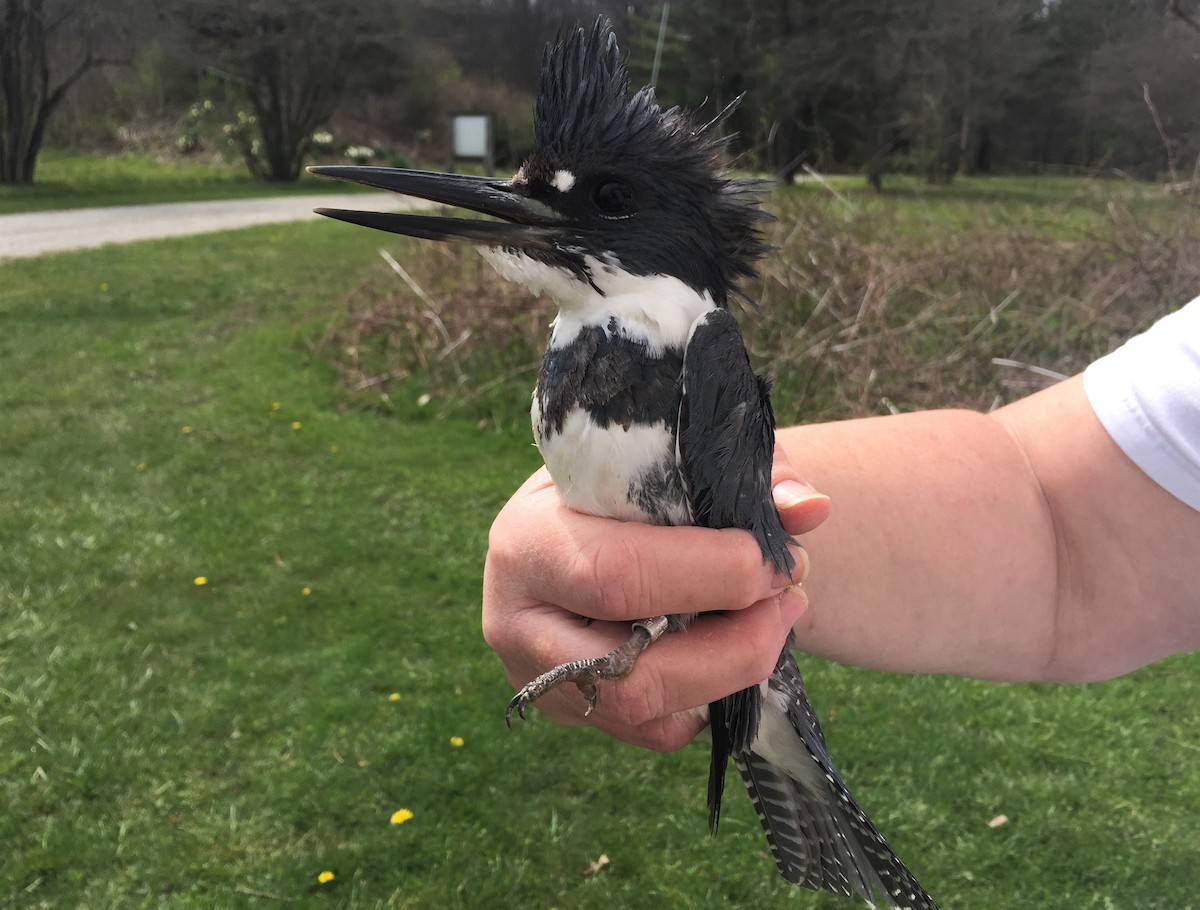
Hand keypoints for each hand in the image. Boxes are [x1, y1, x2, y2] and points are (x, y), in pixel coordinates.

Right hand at [482, 446, 831, 750]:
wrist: (586, 514)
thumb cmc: (631, 477)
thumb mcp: (672, 457)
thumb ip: (743, 473)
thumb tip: (810, 509)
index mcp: (527, 538)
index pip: (617, 575)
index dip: (711, 575)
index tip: (779, 558)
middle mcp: (518, 618)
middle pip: (625, 669)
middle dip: (732, 644)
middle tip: (790, 597)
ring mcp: (538, 676)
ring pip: (643, 710)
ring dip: (730, 673)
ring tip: (776, 618)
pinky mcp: (571, 711)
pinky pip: (654, 731)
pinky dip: (710, 697)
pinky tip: (733, 646)